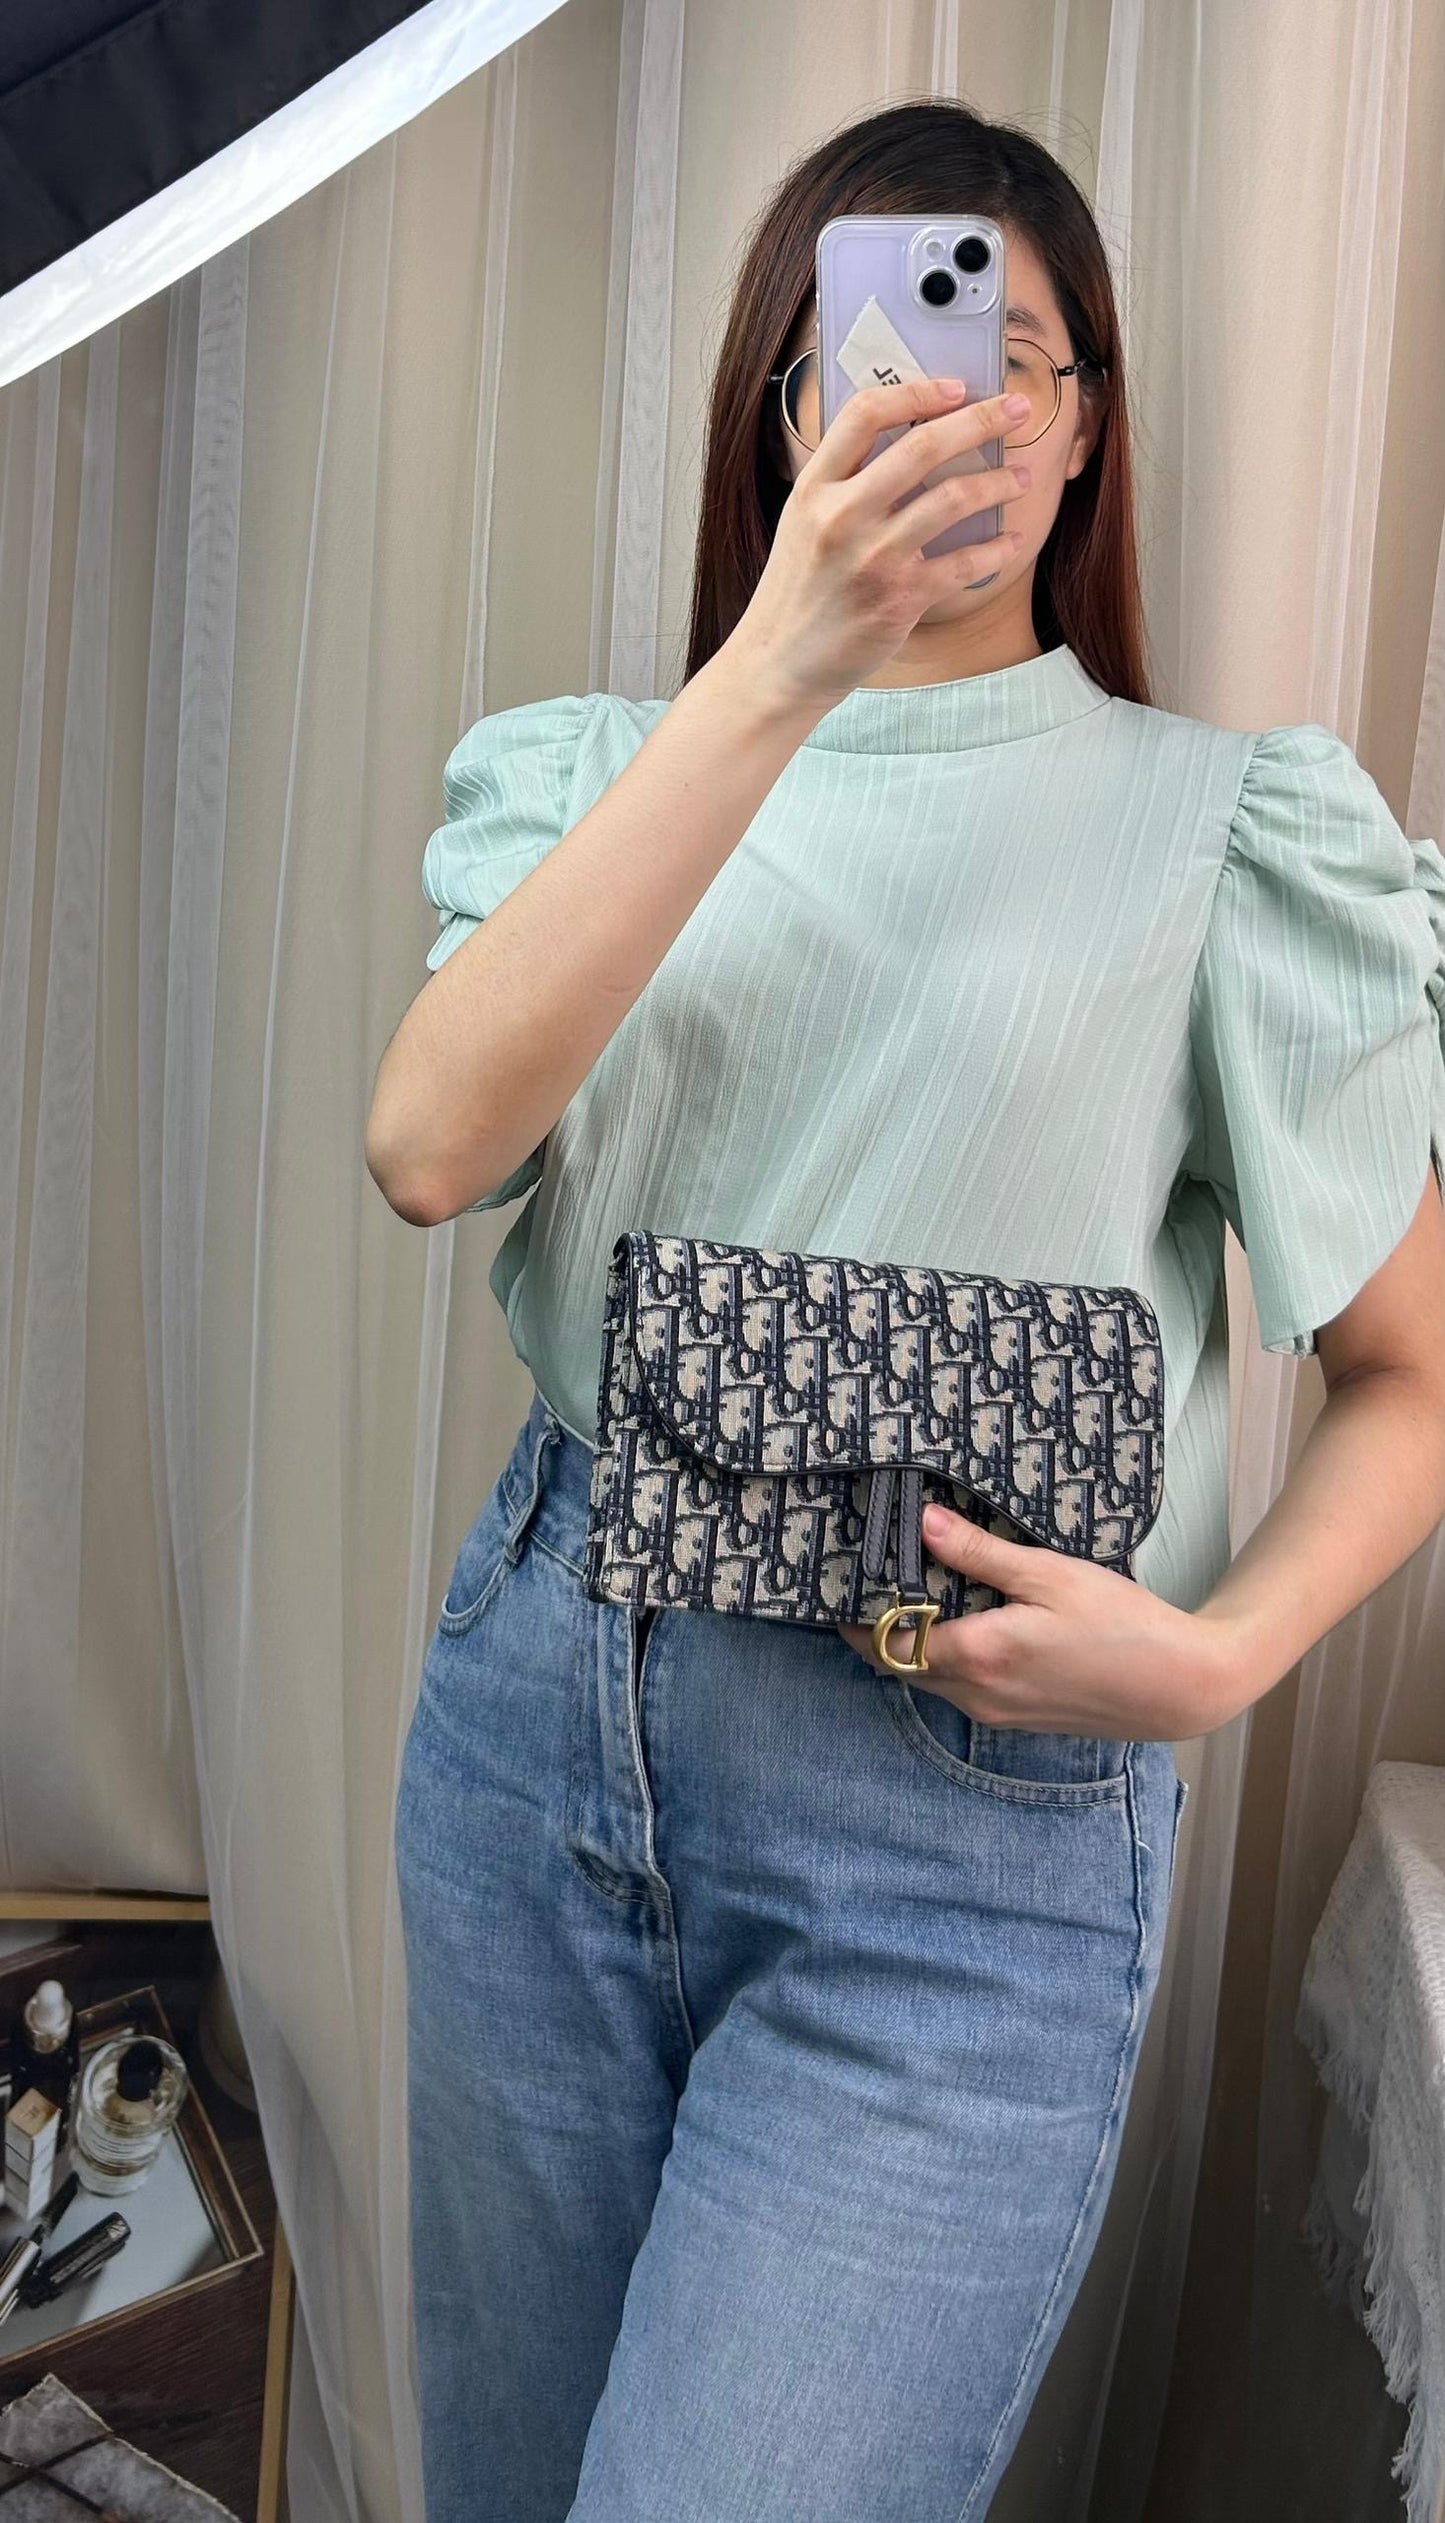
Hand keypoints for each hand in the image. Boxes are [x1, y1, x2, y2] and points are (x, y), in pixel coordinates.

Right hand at [725, 375, 1033, 715]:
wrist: (779, 662)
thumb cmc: (798, 590)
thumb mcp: (802, 521)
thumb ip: (843, 482)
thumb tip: (906, 439)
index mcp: (815, 488)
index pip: (866, 414)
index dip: (919, 392)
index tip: (958, 388)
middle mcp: (842, 516)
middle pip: (923, 447)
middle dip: (981, 422)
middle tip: (1016, 410)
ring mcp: (872, 558)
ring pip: (953, 499)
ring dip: (999, 483)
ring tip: (1022, 478)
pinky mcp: (899, 599)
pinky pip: (963, 564)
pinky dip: (996, 550)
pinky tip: (1010, 542)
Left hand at [836, 1504, 1260, 1741]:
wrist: (1181, 1686)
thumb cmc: (1121, 1624)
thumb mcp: (1048, 1574)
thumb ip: (979, 1553)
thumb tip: (922, 1524)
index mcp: (979, 1656)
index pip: (888, 1641)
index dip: (860, 1614)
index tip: (848, 1580)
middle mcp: (978, 1695)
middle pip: (900, 1665)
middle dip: (877, 1629)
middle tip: (870, 1582)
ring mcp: (997, 1714)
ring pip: (930, 1680)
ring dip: (914, 1645)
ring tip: (912, 1595)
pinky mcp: (1016, 1720)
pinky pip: (961, 1690)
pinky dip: (946, 1660)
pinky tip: (962, 1624)